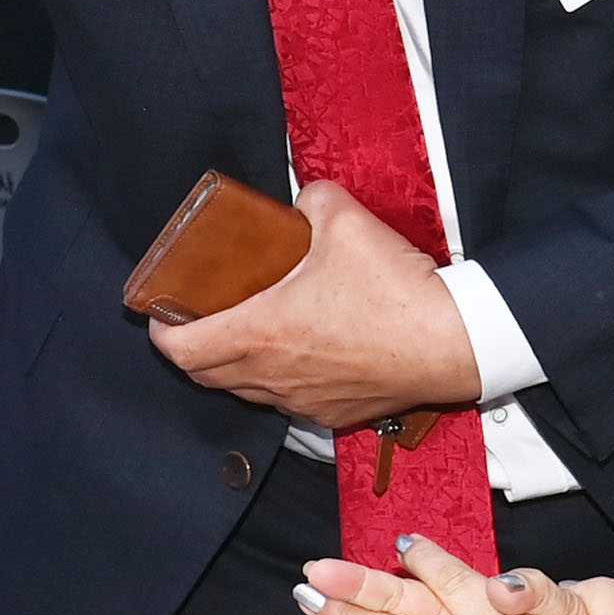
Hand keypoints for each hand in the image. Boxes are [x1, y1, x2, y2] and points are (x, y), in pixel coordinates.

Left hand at [146, 183, 478, 428]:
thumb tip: (299, 202)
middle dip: (191, 348)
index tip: (160, 313)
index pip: (182, 350)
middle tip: (197, 318)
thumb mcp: (343, 219)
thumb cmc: (395, 289)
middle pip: (204, 376)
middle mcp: (273, 376)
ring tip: (245, 330)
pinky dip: (276, 379)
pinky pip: (287, 401)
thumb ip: (308, 201)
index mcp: (260, 333)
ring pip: (246, 391)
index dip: (161, 331)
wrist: (453, 342)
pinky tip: (297, 350)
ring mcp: (302, 401)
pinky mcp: (334, 412)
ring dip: (233, 365)